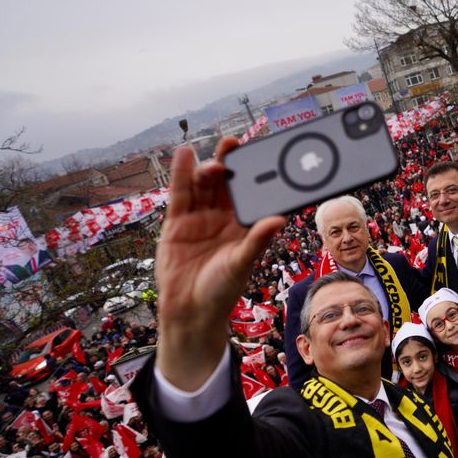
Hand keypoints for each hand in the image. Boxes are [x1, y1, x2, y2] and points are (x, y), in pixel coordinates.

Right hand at [155, 139, 285, 390]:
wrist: (189, 311)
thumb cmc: (222, 291)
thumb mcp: (242, 264)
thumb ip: (257, 241)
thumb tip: (279, 219)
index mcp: (243, 225)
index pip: (251, 194)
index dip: (255, 176)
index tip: (262, 157)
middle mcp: (222, 217)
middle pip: (226, 184)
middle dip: (231, 163)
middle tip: (237, 146)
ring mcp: (199, 218)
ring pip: (204, 185)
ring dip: (209, 167)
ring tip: (217, 157)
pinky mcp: (177, 222)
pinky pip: (180, 194)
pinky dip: (182, 173)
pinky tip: (185, 154)